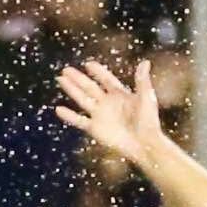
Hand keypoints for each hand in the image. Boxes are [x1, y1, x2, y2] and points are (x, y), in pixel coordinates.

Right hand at [53, 58, 169, 167]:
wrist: (144, 145)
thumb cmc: (148, 122)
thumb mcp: (146, 98)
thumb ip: (142, 81)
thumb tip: (145, 62)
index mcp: (120, 95)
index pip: (106, 80)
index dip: (98, 72)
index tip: (88, 64)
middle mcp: (108, 103)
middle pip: (90, 87)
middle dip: (78, 78)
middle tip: (66, 69)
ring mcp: (100, 115)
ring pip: (82, 99)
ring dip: (71, 89)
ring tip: (60, 79)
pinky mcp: (95, 128)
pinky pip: (79, 120)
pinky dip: (69, 116)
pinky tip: (58, 109)